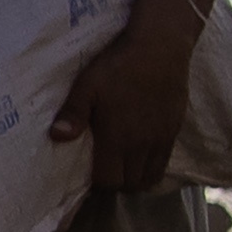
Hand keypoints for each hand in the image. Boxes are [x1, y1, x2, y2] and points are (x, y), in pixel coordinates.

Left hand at [67, 4, 201, 194]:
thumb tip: (57, 137)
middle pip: (128, 185)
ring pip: (148, 179)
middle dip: (115, 183)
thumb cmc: (119, 65)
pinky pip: (164, 164)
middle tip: (105, 169)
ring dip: (134, 179)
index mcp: (117, 138)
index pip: (108, 181)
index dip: (97, 182)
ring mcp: (160, 140)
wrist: (160, 47)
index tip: (90, 172)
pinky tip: (141, 156)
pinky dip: (151, 168)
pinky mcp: (174, 131)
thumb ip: (73, 113)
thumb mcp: (88, 85)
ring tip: (123, 167)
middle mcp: (141, 145)